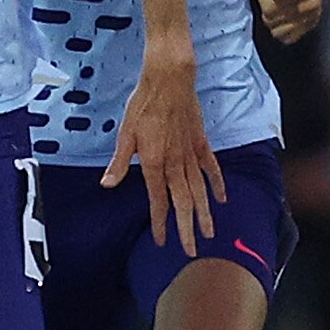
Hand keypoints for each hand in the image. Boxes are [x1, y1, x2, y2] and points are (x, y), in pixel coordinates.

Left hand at [105, 44, 224, 253]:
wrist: (169, 79)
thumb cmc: (142, 104)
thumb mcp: (124, 133)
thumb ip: (119, 162)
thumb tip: (107, 185)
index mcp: (155, 163)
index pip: (158, 201)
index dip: (160, 223)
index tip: (161, 241)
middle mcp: (176, 163)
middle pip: (184, 202)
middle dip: (187, 228)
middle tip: (191, 250)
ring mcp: (191, 153)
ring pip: (200, 190)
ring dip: (204, 213)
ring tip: (210, 233)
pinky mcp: (201, 142)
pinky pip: (211, 167)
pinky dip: (217, 184)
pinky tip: (221, 199)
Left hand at [258, 0, 329, 42]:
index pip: (270, 12)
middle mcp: (311, 8)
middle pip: (274, 23)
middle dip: (268, 9)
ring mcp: (312, 16)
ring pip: (280, 33)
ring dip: (274, 19)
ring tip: (279, 1)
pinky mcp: (312, 21)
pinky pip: (290, 38)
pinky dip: (282, 28)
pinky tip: (283, 12)